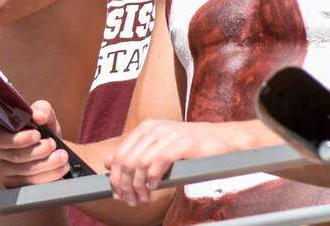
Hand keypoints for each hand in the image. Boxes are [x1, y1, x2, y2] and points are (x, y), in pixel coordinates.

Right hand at [0, 100, 71, 187]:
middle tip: (53, 144)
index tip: (37, 135)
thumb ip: (42, 110)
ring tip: (62, 157)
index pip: (0, 138)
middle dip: (38, 151)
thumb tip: (38, 115)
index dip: (19, 139)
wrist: (50, 152)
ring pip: (24, 172)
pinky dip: (48, 177)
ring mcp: (4, 173)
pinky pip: (31, 185)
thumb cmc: (42, 132)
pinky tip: (60, 169)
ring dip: (47, 164)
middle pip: (14, 157)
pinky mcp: (15, 187)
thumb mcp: (44, 117)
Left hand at [106, 120, 233, 206]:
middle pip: (128, 160)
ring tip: (144, 198)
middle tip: (131, 200)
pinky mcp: (183, 143)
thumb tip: (107, 163)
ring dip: (139, 185)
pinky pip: (159, 161)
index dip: (115, 177)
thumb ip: (135, 153)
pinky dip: (153, 177)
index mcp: (145, 129)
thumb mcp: (158, 147)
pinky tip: (154, 186)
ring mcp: (168, 134)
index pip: (120, 154)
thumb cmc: (189, 146)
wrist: (222, 138)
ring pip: (141, 163)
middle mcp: (153, 128)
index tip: (117, 194)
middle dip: (126, 185)